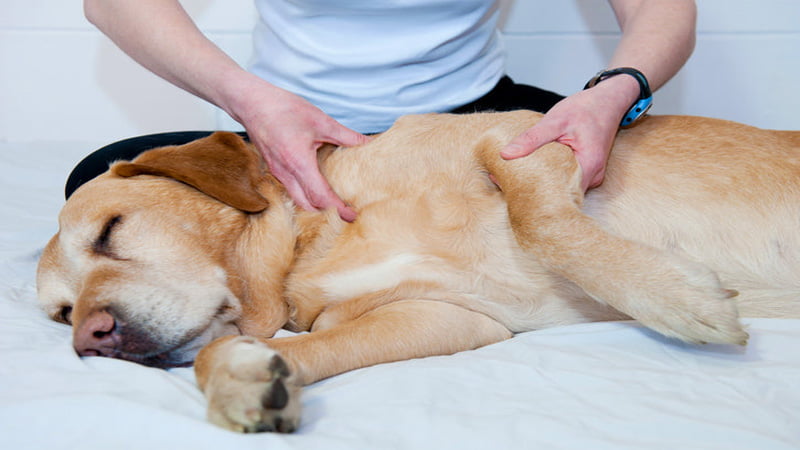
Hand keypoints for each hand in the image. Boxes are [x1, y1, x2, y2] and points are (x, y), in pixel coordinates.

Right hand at [229, 78, 370, 221]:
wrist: (251, 102)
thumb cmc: (283, 109)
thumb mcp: (320, 120)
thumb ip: (346, 135)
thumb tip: (367, 143)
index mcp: (299, 163)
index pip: (320, 197)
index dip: (337, 209)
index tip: (351, 216)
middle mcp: (286, 173)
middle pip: (308, 206)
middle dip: (327, 214)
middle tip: (345, 214)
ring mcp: (277, 173)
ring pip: (297, 200)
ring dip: (315, 207)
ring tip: (333, 205)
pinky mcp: (274, 169)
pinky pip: (290, 190)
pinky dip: (305, 196)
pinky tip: (316, 189)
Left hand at [500, 76, 638, 191]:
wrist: (609, 100)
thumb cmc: (586, 108)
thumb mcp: (555, 120)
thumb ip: (532, 138)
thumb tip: (506, 154)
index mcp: (588, 166)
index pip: (559, 193)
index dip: (535, 193)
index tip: (512, 189)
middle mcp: (592, 176)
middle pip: (560, 193)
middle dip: (535, 190)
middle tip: (507, 183)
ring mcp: (590, 175)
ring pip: (562, 186)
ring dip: (542, 182)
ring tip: (516, 177)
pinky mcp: (585, 170)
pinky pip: (565, 178)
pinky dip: (549, 174)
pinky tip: (532, 169)